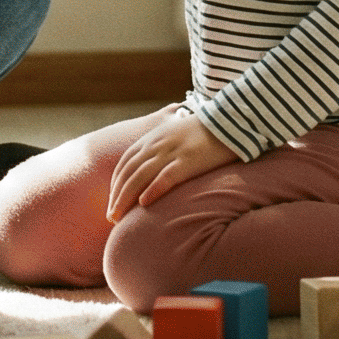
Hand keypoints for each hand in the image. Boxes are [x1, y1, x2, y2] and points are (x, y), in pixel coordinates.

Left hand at [106, 108, 239, 220]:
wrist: (228, 120)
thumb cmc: (202, 133)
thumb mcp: (174, 137)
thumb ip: (161, 151)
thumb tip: (151, 174)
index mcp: (152, 140)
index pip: (125, 164)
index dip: (115, 184)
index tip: (111, 202)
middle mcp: (156, 145)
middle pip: (129, 172)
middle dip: (116, 195)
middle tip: (110, 217)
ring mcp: (171, 152)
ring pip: (140, 176)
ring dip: (126, 197)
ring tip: (118, 217)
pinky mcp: (188, 160)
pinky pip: (166, 176)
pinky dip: (153, 189)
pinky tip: (144, 203)